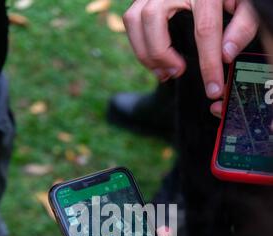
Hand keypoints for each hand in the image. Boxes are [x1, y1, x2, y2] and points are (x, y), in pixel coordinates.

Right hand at [123, 0, 257, 98]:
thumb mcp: (243, 2)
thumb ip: (243, 25)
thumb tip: (227, 54)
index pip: (204, 29)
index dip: (208, 63)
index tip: (212, 88)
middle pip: (153, 19)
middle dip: (162, 53)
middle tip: (177, 72)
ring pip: (135, 20)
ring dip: (146, 51)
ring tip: (164, 71)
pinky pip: (131, 20)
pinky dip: (139, 43)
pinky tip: (155, 59)